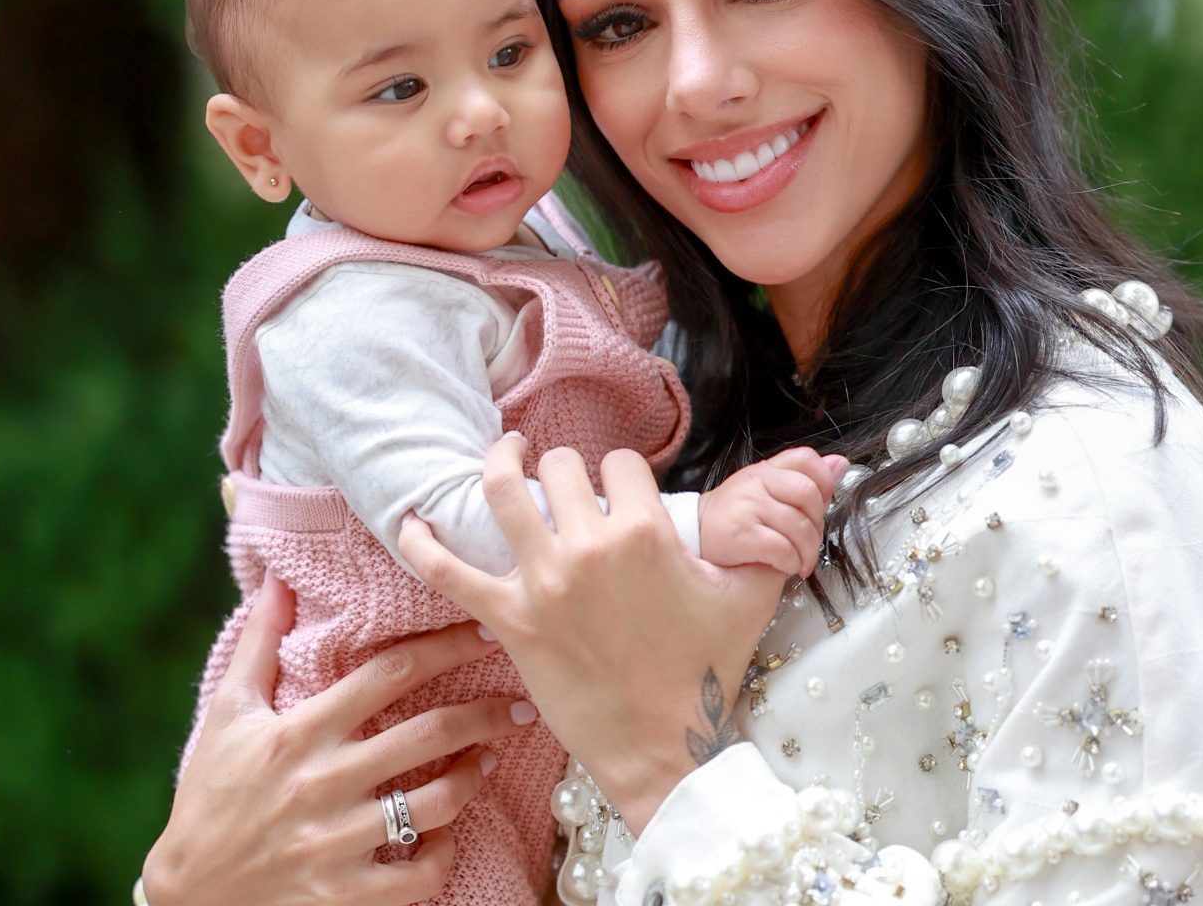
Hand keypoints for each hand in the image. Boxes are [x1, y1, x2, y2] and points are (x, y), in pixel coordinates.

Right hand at [142, 572, 540, 905]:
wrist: (187, 891)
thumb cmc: (208, 794)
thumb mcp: (227, 712)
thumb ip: (259, 644)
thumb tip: (279, 582)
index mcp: (301, 732)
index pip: (389, 674)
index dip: (445, 648)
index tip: (484, 632)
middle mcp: (324, 782)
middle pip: (428, 733)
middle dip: (485, 712)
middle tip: (521, 699)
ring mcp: (337, 841)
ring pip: (435, 803)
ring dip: (473, 774)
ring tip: (490, 756)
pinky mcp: (344, 893)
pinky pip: (418, 875)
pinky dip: (443, 853)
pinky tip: (448, 832)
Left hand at [398, 439, 787, 835]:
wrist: (661, 746)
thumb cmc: (705, 672)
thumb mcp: (748, 598)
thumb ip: (763, 541)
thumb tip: (792, 503)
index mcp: (645, 533)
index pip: (622, 464)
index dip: (624, 475)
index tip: (625, 494)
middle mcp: (587, 547)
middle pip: (563, 466)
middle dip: (569, 469)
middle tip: (572, 487)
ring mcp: (542, 582)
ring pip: (503, 492)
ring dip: (501, 464)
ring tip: (507, 456)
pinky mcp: (507, 619)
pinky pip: (447, 571)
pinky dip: (422, 542)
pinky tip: (411, 521)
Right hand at [698, 447, 845, 574]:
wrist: (694, 535)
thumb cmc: (735, 517)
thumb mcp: (767, 491)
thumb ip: (804, 480)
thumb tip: (840, 465)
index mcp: (765, 470)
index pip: (805, 459)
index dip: (824, 482)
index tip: (820, 507)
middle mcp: (755, 482)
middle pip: (808, 495)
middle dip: (818, 525)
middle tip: (810, 543)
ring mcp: (746, 506)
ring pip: (798, 527)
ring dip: (807, 553)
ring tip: (801, 562)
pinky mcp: (739, 535)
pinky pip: (782, 548)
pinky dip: (791, 562)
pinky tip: (786, 566)